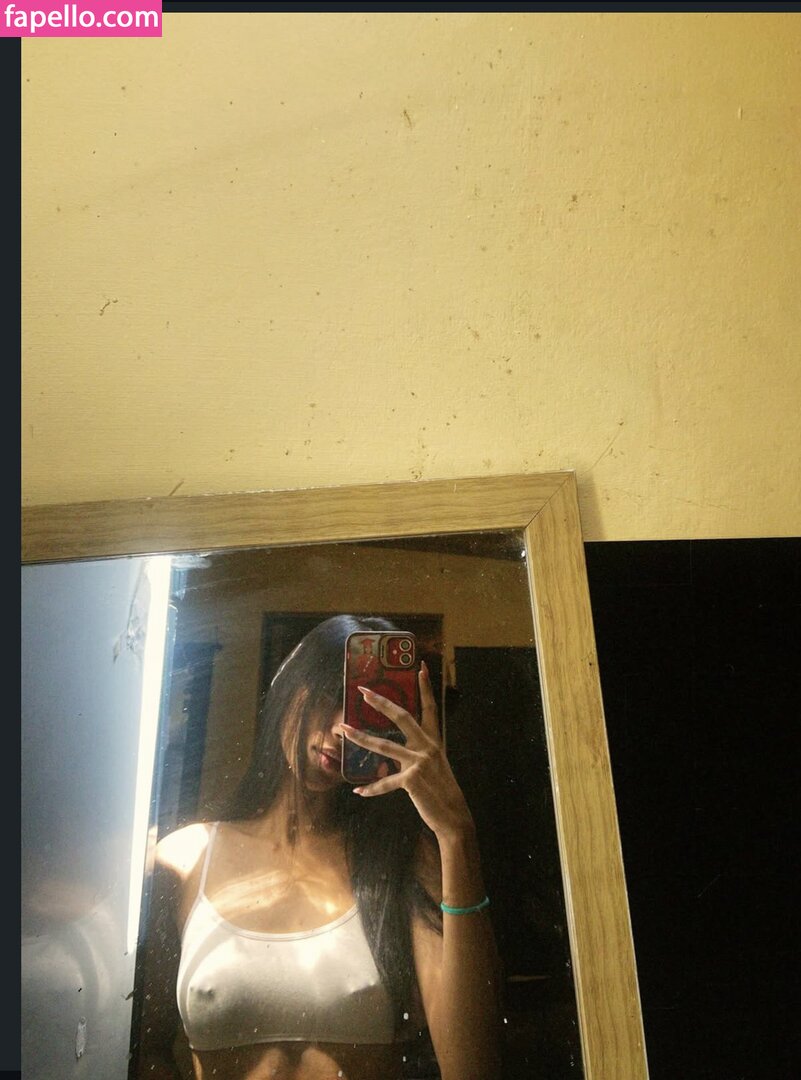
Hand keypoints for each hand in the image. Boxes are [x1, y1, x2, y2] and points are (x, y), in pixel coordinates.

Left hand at [337, 662, 473, 840]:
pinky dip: (372, 789)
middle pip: (402, 717)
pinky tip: (358, 792)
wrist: (453, 816)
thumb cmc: (441, 791)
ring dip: (361, 738)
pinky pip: (386, 783)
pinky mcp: (412, 780)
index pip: (430, 708)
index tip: (420, 667)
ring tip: (343, 731)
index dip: (426, 687)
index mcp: (434, 741)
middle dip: (381, 703)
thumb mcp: (434, 765)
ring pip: (384, 746)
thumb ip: (417, 753)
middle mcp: (428, 747)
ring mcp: (420, 762)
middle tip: (363, 692)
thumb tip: (395, 751)